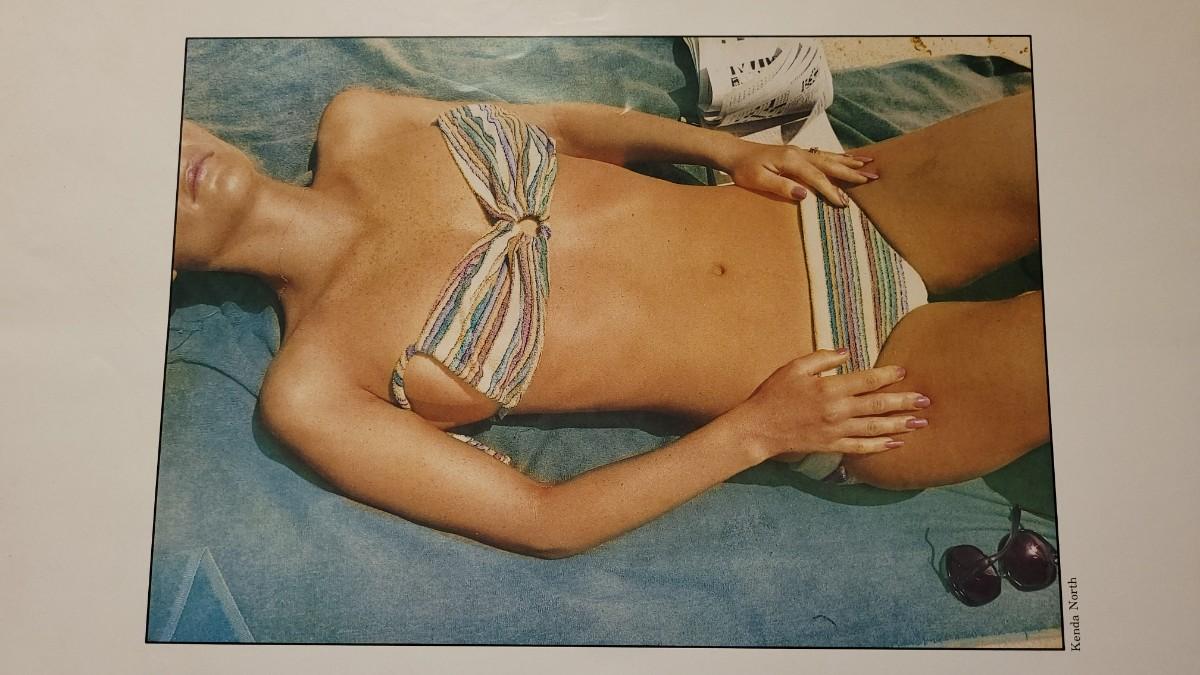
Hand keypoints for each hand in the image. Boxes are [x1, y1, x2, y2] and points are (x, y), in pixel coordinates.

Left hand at [722, 140, 877, 205]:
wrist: (735, 153)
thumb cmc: (743, 170)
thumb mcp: (758, 182)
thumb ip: (781, 188)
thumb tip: (805, 195)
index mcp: (791, 161)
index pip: (817, 178)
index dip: (831, 191)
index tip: (844, 204)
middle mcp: (799, 154)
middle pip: (830, 164)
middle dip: (852, 172)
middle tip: (873, 177)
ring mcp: (799, 151)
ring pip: (830, 157)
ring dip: (850, 161)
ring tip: (870, 164)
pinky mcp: (797, 153)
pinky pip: (823, 154)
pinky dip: (838, 156)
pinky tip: (848, 158)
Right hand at [725, 350, 929, 459]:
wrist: (759, 428)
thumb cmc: (773, 394)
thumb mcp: (794, 368)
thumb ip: (821, 359)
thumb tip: (846, 352)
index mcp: (829, 389)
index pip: (866, 380)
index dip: (888, 376)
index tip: (904, 372)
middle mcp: (837, 411)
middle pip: (878, 405)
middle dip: (904, 402)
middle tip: (926, 400)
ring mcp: (836, 431)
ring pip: (876, 428)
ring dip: (900, 424)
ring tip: (921, 422)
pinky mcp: (832, 446)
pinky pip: (862, 447)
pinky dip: (881, 446)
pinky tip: (897, 443)